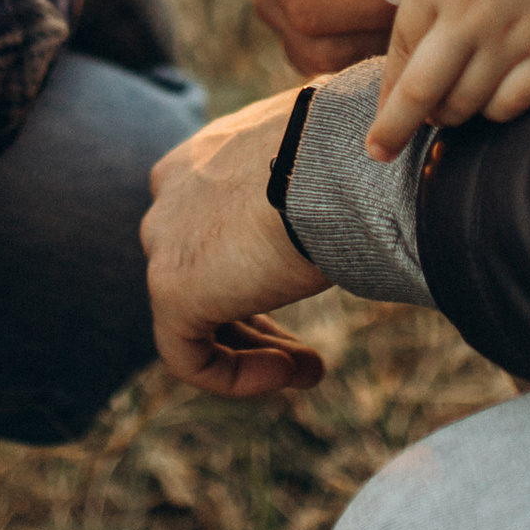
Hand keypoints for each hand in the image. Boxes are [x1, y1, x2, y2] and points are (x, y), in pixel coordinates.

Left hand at [141, 93, 327, 399]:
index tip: (308, 283)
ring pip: (197, 315)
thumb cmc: (354, 154)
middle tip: (308, 350)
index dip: (260, 267)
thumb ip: (318, 187)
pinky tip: (287, 374)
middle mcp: (174, 191)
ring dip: (257, 351)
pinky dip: (235, 375)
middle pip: (207, 270)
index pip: (217, 222)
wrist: (338, 161)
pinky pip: (188, 353)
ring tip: (312, 371)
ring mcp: (165, 240)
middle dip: (259, 319)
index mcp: (206, 154)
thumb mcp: (331, 162)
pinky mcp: (170, 288)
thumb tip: (364, 206)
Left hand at [369, 0, 529, 158]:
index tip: (379, 119)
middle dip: (393, 130)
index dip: (386, 95)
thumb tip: (416, 53)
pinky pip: (515, 103)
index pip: (397, 57)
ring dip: (451, 118)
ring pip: (466, 106)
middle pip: (419, 95)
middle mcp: (466, 17)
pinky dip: (497, 111)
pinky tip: (494, 104)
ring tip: (449, 117)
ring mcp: (513, 35)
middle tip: (382, 149)